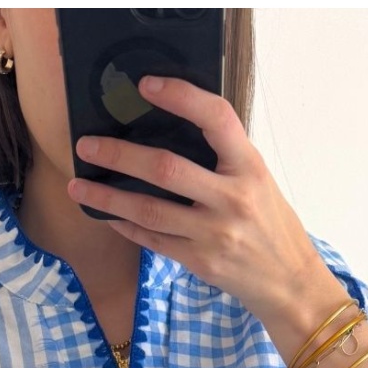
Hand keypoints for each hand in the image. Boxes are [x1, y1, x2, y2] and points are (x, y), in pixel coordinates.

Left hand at [66, 74, 322, 325]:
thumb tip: (172, 128)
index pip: (215, 119)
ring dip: (108, 197)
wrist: (289, 282)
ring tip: (78, 186)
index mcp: (250, 168)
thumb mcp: (259, 180)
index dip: (181, 97)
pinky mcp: (200, 262)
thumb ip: (223, 158)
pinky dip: (126, 225)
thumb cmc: (271, 225)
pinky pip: (153, 240)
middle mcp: (232, 199)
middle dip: (120, 155)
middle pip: (166, 169)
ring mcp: (214, 234)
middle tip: (87, 145)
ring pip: (149, 211)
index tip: (146, 85)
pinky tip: (106, 214)